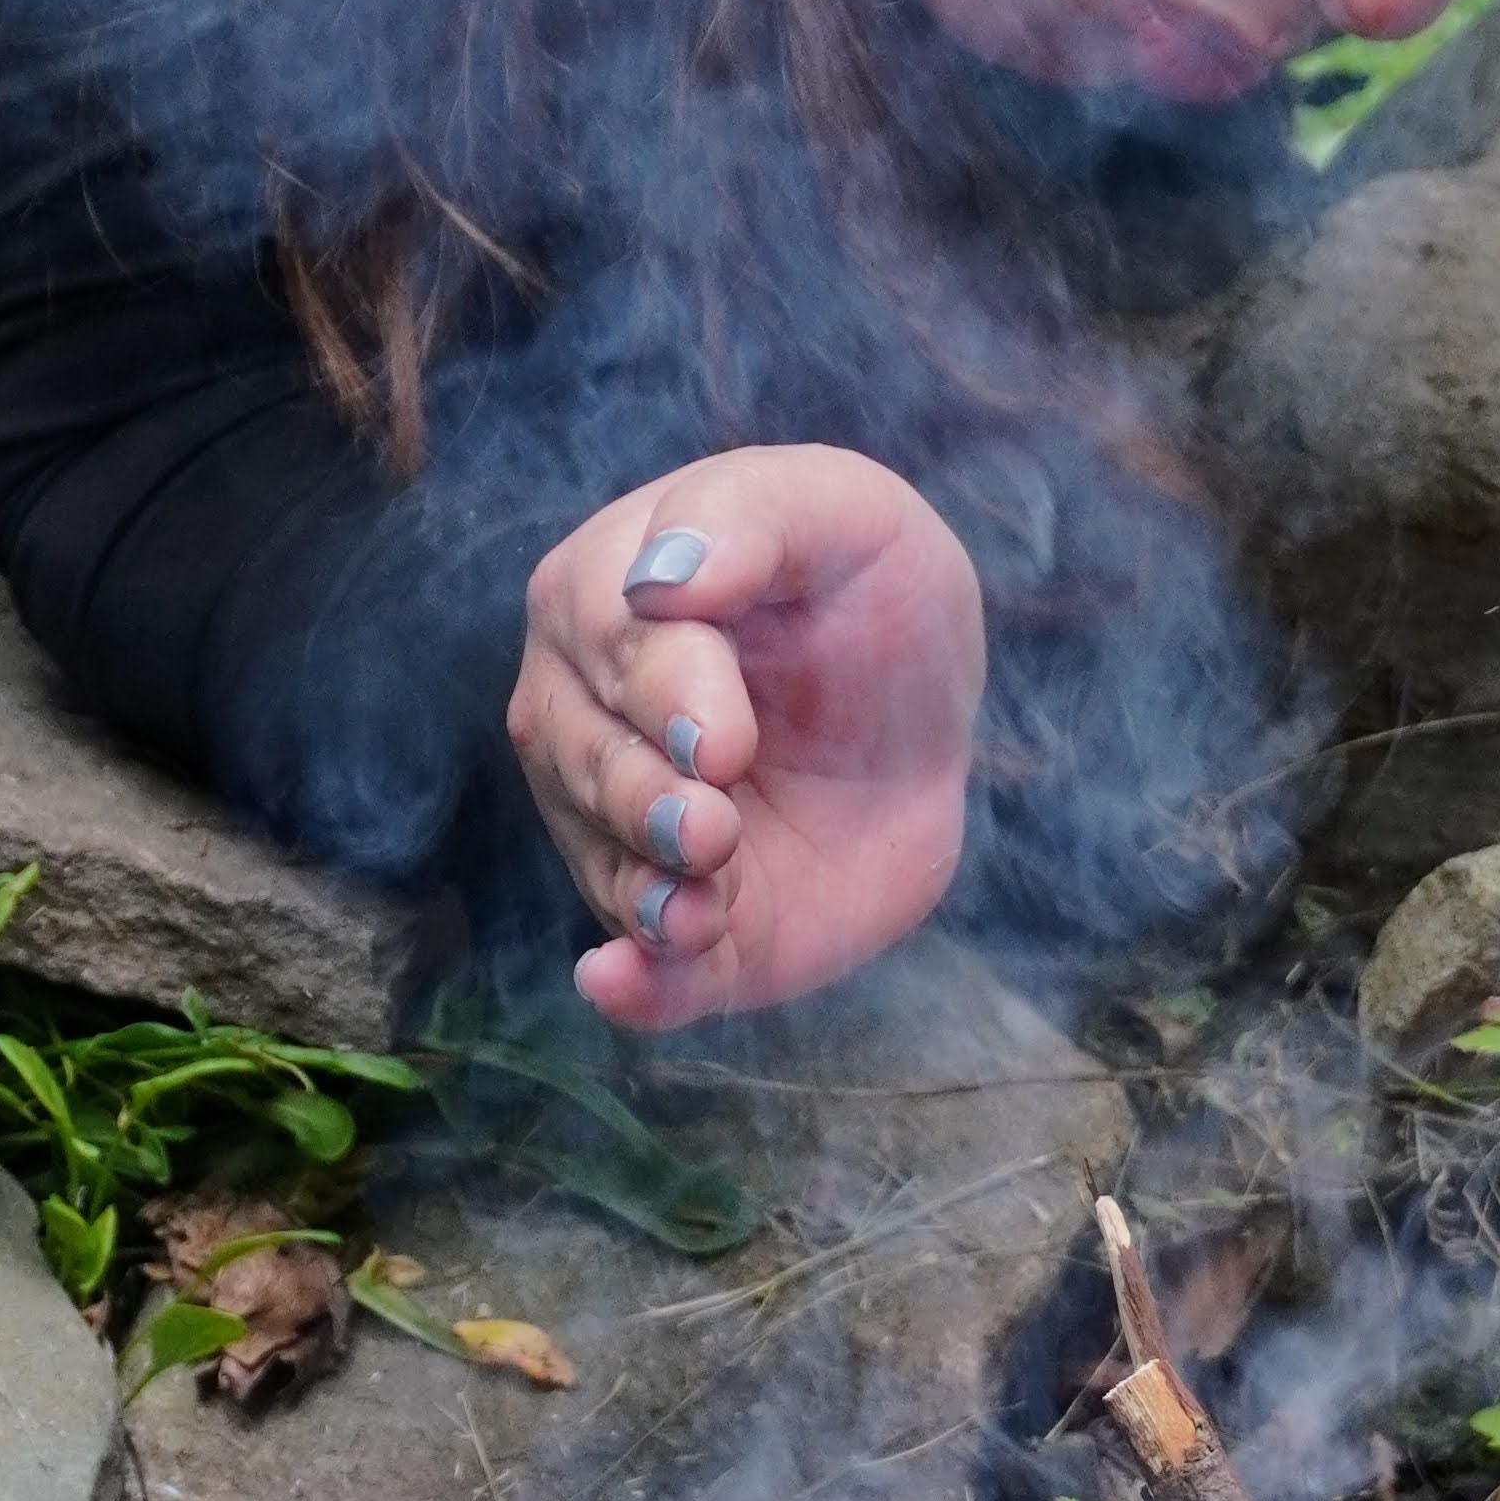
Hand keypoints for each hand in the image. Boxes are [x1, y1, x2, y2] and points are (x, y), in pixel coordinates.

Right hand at [510, 444, 984, 1030]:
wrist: (917, 707)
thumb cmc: (863, 584)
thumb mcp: (839, 513)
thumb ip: (750, 519)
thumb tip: (661, 579)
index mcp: (599, 596)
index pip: (611, 645)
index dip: (669, 697)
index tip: (724, 740)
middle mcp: (582, 716)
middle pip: (589, 763)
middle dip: (646, 801)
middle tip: (712, 826)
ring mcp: (621, 825)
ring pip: (608, 864)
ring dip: (648, 893)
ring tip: (699, 910)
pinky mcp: (682, 917)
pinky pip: (644, 969)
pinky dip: (634, 987)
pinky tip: (619, 984)